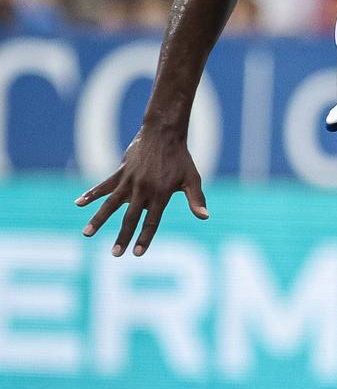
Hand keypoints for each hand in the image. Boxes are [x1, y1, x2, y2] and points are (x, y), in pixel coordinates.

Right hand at [76, 125, 208, 256]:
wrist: (164, 134)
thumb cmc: (180, 159)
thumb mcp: (192, 179)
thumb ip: (196, 199)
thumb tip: (205, 217)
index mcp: (161, 194)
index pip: (152, 221)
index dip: (145, 238)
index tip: (137, 253)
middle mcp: (143, 189)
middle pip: (130, 217)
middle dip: (122, 236)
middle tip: (115, 254)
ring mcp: (129, 180)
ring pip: (111, 204)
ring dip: (98, 219)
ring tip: (87, 234)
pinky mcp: (120, 172)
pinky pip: (104, 185)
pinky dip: (91, 194)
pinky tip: (79, 203)